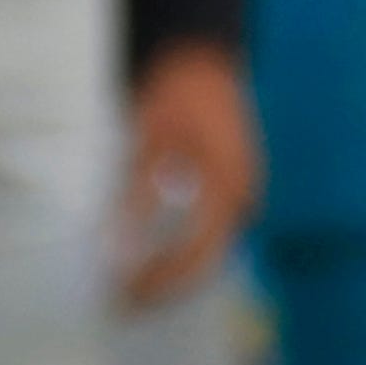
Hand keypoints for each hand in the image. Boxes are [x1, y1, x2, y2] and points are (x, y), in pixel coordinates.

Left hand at [112, 42, 252, 304]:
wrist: (201, 61)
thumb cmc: (174, 97)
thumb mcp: (147, 145)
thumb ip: (138, 197)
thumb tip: (122, 245)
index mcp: (227, 188)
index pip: (196, 254)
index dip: (161, 280)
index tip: (126, 295)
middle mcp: (243, 197)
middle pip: (209, 259)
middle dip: (169, 285)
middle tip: (127, 303)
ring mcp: (243, 192)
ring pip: (212, 248)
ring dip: (177, 270)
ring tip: (138, 285)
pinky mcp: (234, 186)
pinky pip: (212, 231)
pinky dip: (185, 249)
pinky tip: (156, 256)